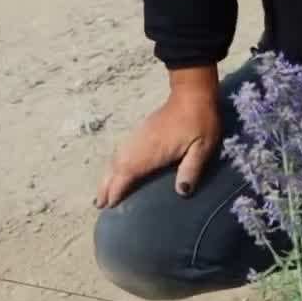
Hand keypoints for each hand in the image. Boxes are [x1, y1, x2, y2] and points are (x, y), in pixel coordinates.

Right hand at [95, 68, 222, 208]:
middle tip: (98, 204)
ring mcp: (138, 136)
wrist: (192, 95)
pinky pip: (120, 152)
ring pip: (115, 159)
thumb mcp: (203, 148)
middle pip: (116, 168)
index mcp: (152, 150)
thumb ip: (192, 169)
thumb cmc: (201, 122)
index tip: (108, 205)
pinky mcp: (140, 132)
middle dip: (106, 186)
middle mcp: (139, 144)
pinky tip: (114, 172)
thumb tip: (181, 192)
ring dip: (107, 176)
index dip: (117, 189)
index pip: (128, 172)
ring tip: (101, 194)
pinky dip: (114, 164)